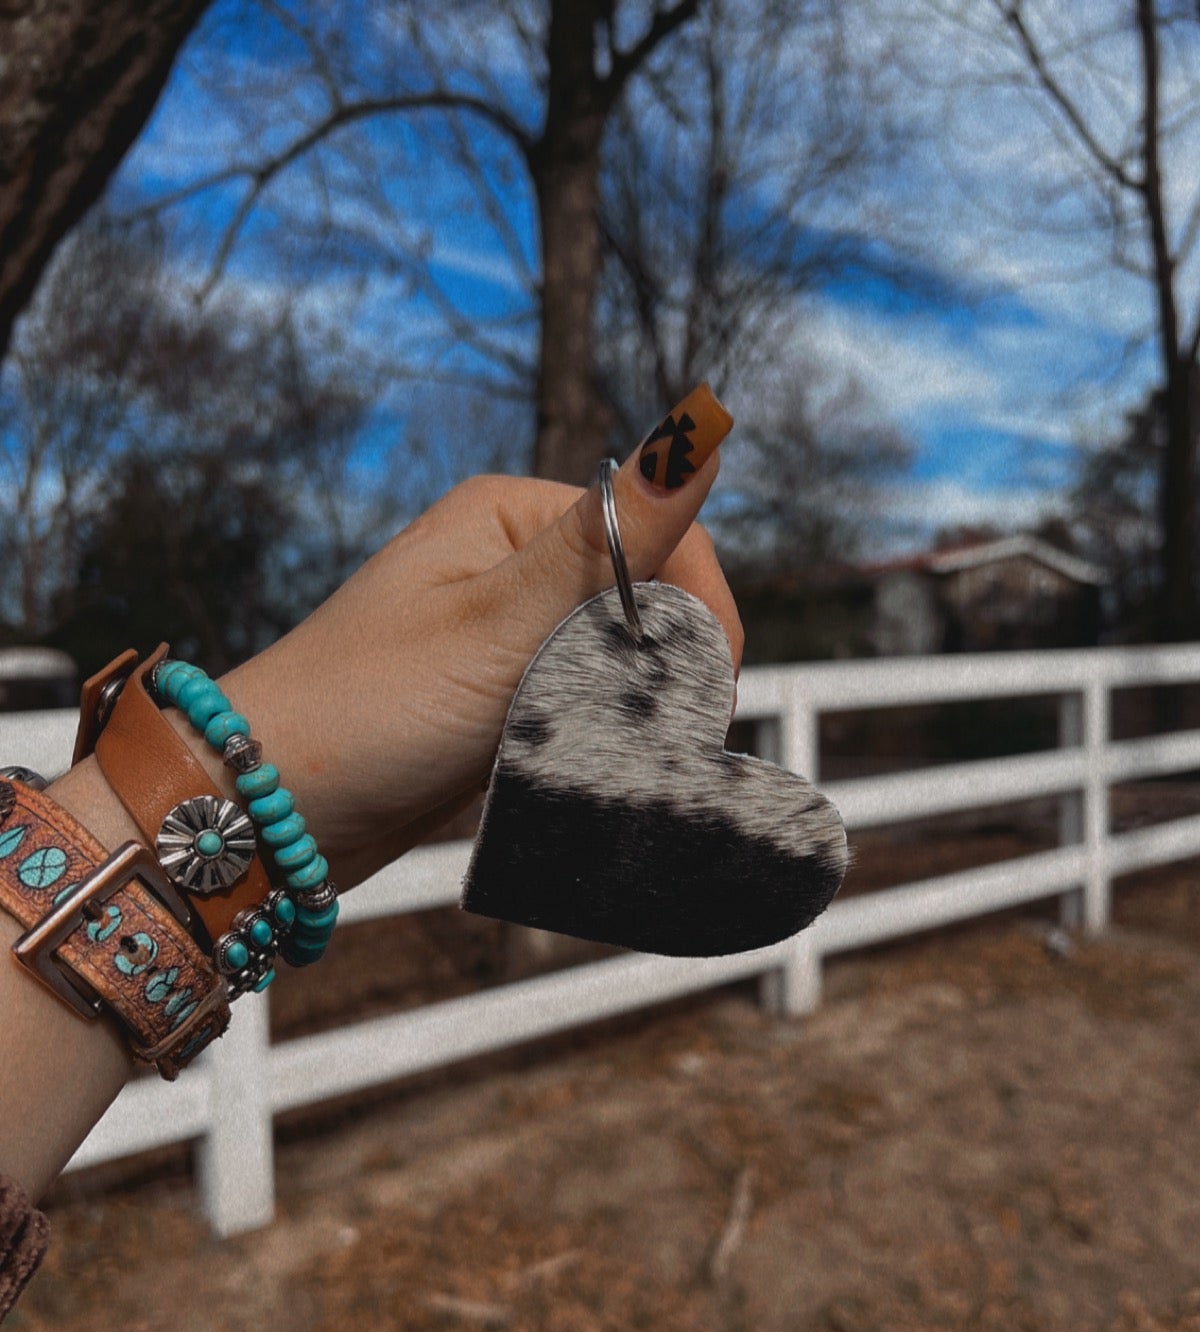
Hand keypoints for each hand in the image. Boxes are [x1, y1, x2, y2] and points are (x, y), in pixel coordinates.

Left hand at [219, 394, 740, 893]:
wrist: (268, 810)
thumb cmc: (366, 708)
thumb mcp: (502, 623)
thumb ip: (610, 541)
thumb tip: (701, 428)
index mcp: (512, 516)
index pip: (661, 538)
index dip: (698, 613)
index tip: (705, 693)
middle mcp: (511, 566)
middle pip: (645, 606)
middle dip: (661, 674)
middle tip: (645, 741)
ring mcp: (502, 636)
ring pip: (617, 667)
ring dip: (624, 717)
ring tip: (591, 762)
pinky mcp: (493, 701)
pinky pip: (576, 712)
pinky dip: (586, 745)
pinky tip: (564, 776)